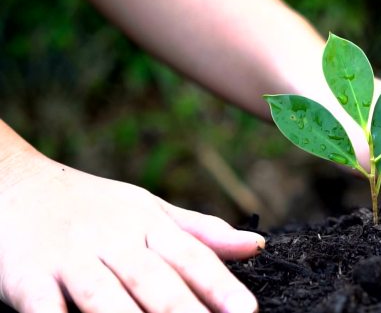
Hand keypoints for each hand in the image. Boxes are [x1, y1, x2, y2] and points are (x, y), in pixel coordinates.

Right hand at [0, 151, 263, 312]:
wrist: (16, 181)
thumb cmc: (94, 206)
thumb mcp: (149, 210)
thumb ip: (201, 232)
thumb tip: (256, 246)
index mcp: (148, 225)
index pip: (192, 257)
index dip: (221, 286)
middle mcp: (114, 240)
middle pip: (154, 281)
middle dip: (185, 311)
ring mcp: (70, 257)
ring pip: (104, 295)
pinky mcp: (27, 275)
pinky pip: (43, 305)